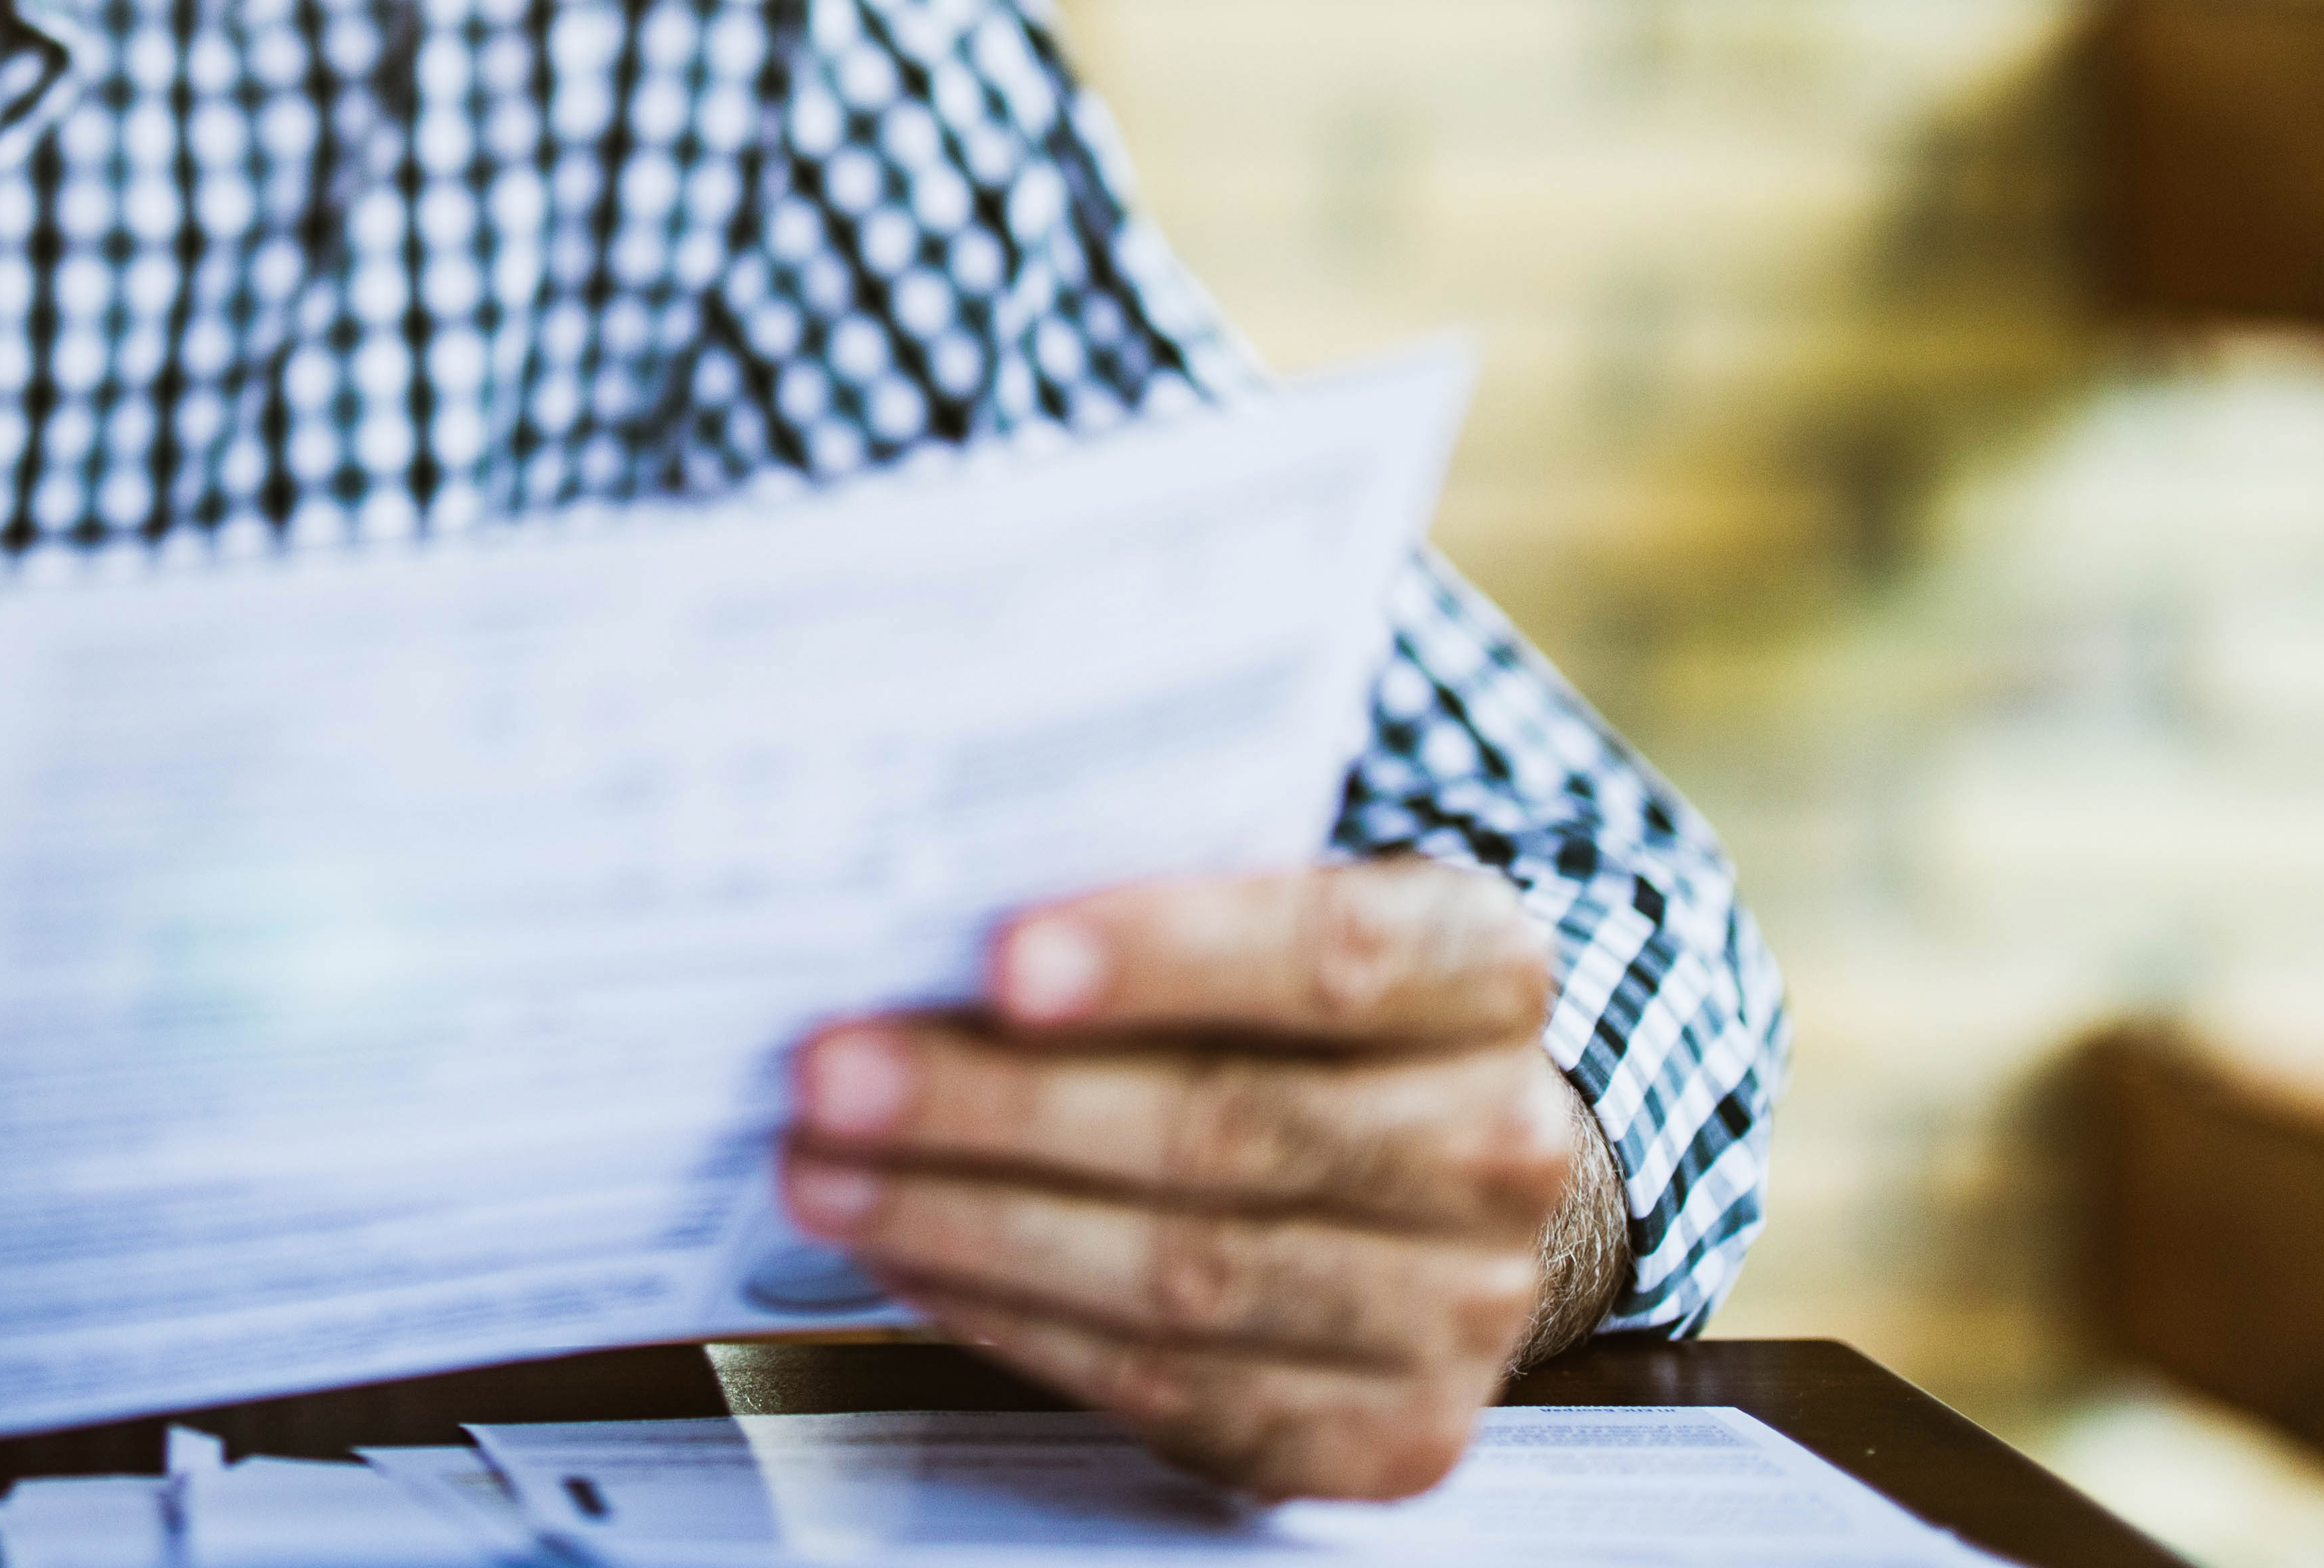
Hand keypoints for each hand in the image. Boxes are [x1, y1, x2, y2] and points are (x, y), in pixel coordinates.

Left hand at [779, 859, 1616, 1502]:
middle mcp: (1499, 1142)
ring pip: (1189, 1275)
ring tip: (825, 1171)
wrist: (1439, 1165)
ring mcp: (1459, 1307)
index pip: (1330, 953)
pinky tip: (910, 1259)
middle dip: (1001, 1104)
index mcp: (1484, 967)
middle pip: (1232, 1129)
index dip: (1160, 955)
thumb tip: (919, 911)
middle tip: (829, 1073)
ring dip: (973, 1223)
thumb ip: (1144, 890)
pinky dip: (1016, 1321)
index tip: (996, 958)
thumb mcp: (1265, 903)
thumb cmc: (1298, 1007)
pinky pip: (1175, 1388)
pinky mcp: (1387, 1433)